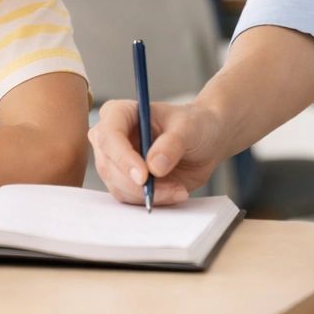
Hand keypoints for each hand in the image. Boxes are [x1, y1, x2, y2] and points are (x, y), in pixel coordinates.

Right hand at [88, 99, 226, 206]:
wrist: (205, 142)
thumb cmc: (194, 124)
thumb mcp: (189, 127)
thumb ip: (172, 143)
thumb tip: (153, 166)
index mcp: (121, 113)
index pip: (109, 134)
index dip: (122, 157)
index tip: (143, 176)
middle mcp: (112, 137)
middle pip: (108, 165)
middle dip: (137, 184)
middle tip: (171, 188)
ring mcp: (116, 162)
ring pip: (118, 186)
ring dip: (148, 194)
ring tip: (178, 188)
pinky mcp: (125, 182)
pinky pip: (130, 199)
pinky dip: (153, 200)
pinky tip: (175, 191)